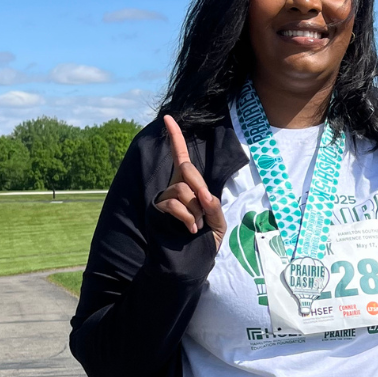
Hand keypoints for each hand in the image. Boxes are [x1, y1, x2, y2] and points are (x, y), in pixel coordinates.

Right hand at [153, 115, 226, 250]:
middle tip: (206, 206)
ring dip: (195, 210)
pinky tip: (191, 229)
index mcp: (190, 185)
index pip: (181, 157)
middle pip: (186, 170)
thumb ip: (214, 207)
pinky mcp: (158, 210)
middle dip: (200, 186)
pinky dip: (187, 217)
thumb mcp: (219, 223)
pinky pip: (173, 204)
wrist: (194, 259)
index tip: (168, 117)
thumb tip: (203, 194)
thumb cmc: (207, 240)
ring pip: (182, 190)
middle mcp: (175, 186)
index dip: (175, 137)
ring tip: (197, 225)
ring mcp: (165, 198)